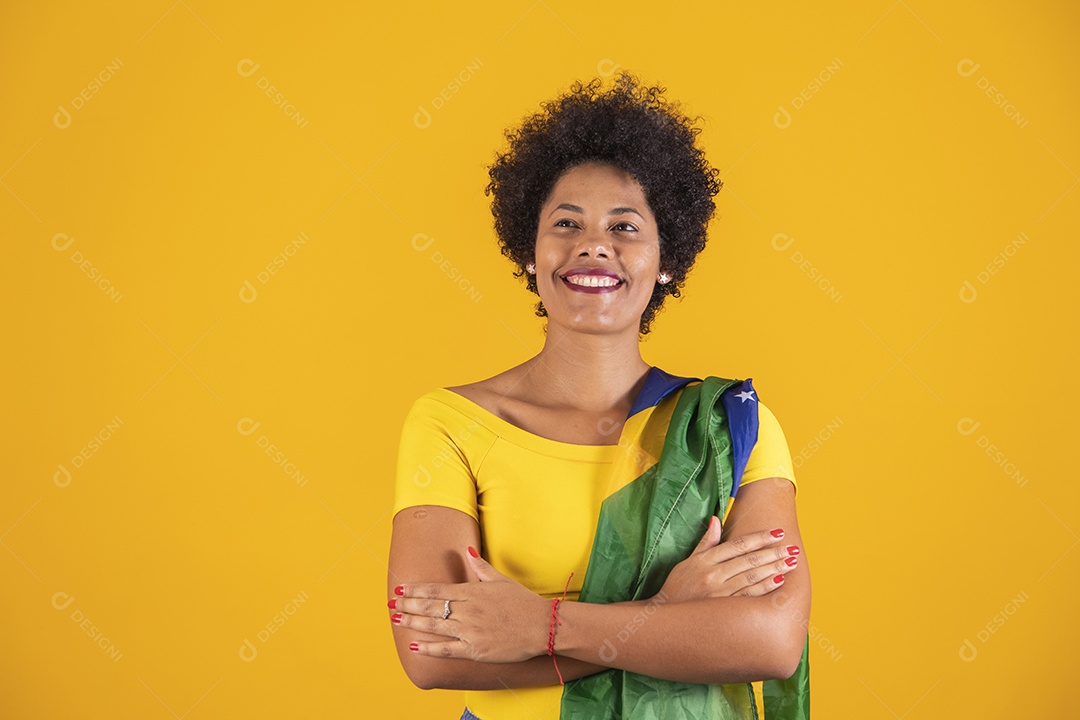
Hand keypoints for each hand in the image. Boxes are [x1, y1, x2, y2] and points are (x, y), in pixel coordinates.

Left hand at [390, 547, 551, 662]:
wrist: (542, 626)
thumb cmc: (522, 602)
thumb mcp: (501, 580)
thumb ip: (480, 567)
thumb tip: (467, 551)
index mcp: (472, 592)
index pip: (437, 590)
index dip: (416, 590)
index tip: (401, 589)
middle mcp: (468, 610)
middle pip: (431, 607)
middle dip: (408, 605)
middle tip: (391, 604)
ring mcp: (470, 631)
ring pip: (434, 626)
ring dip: (412, 622)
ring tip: (396, 619)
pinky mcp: (475, 650)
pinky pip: (446, 649)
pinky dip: (429, 647)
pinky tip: (415, 645)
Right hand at [658, 517, 799, 601]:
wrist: (665, 617)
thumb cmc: (677, 587)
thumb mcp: (688, 561)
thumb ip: (706, 542)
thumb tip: (716, 519)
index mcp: (705, 561)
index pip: (738, 545)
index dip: (759, 538)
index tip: (777, 532)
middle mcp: (713, 575)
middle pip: (749, 560)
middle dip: (773, 552)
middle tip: (791, 547)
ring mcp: (719, 594)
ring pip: (752, 577)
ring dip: (774, 568)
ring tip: (791, 562)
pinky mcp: (724, 610)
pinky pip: (749, 596)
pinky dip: (765, 588)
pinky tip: (779, 581)